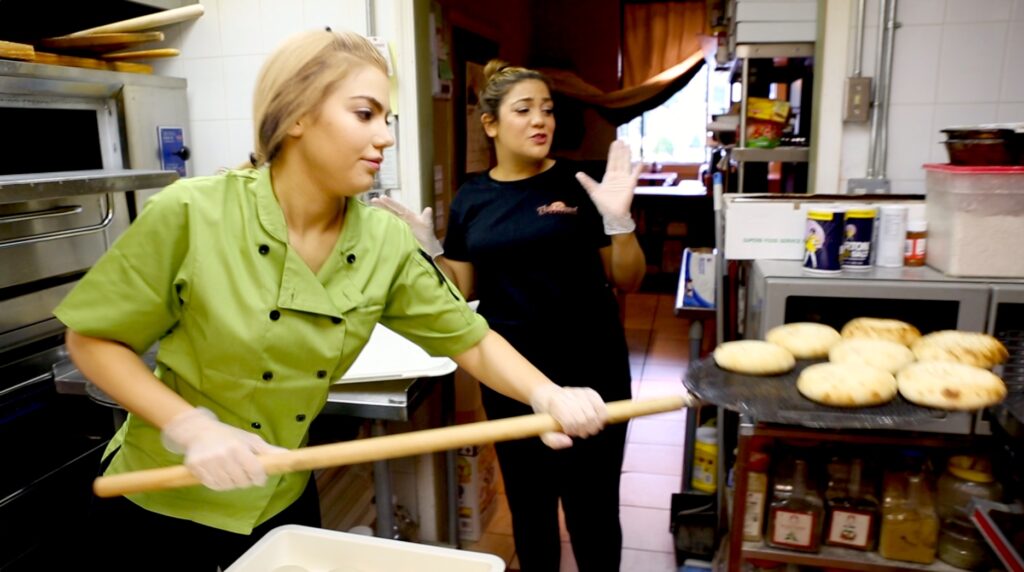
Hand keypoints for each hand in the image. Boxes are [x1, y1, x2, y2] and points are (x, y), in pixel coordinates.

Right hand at [161, 407, 285, 490]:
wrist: (198, 431)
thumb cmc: (228, 436)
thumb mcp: (249, 439)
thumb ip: (267, 450)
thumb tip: (287, 455)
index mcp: (238, 447)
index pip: (254, 470)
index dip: (260, 478)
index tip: (260, 479)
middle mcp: (222, 455)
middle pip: (241, 481)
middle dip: (246, 481)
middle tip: (245, 475)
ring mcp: (207, 462)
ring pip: (226, 486)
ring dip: (232, 483)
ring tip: (232, 473)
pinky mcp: (195, 468)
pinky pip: (212, 485)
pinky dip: (219, 484)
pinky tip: (221, 475)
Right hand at [370, 195, 443, 257]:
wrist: (426, 252)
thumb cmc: (427, 239)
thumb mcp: (427, 228)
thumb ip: (426, 218)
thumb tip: (428, 209)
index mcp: (409, 217)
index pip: (399, 208)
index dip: (390, 203)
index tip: (381, 197)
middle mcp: (403, 220)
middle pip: (391, 211)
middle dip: (382, 206)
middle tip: (372, 200)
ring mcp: (399, 228)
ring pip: (389, 218)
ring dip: (380, 214)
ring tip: (370, 209)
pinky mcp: (396, 235)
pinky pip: (388, 228)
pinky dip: (381, 225)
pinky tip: (374, 224)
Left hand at [529, 384, 607, 448]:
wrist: (548, 396)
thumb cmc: (547, 417)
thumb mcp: (544, 432)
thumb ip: (553, 441)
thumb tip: (569, 442)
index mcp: (555, 402)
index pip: (570, 421)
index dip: (571, 430)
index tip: (568, 432)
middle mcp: (568, 394)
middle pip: (583, 419)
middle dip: (583, 430)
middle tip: (580, 432)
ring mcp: (580, 392)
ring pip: (593, 414)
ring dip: (592, 426)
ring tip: (587, 429)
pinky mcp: (590, 392)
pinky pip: (601, 407)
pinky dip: (601, 417)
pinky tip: (596, 422)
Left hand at [574, 140, 642, 233]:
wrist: (612, 214)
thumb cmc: (603, 204)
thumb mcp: (593, 191)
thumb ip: (587, 182)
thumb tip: (577, 173)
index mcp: (609, 176)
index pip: (611, 161)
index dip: (613, 152)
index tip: (614, 143)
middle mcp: (617, 176)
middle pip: (619, 160)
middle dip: (620, 151)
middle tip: (622, 140)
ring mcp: (624, 179)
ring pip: (626, 164)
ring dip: (627, 156)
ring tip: (628, 146)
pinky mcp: (630, 185)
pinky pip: (635, 175)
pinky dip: (638, 168)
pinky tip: (641, 161)